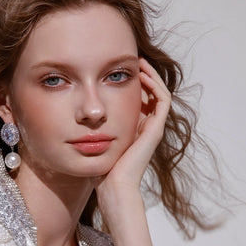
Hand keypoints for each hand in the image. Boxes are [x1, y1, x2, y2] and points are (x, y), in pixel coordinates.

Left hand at [95, 58, 170, 194]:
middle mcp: (146, 127)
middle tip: (134, 61)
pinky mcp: (156, 129)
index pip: (140, 99)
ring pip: (160, 94)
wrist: (112, 184)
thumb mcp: (98, 140)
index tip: (120, 69)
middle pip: (151, 94)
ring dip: (151, 76)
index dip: (134, 83)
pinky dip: (155, 85)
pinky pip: (162, 100)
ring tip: (139, 62)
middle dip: (144, 76)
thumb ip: (96, 127)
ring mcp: (153, 128)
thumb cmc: (102, 166)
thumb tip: (83, 112)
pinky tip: (141, 74)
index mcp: (135, 129)